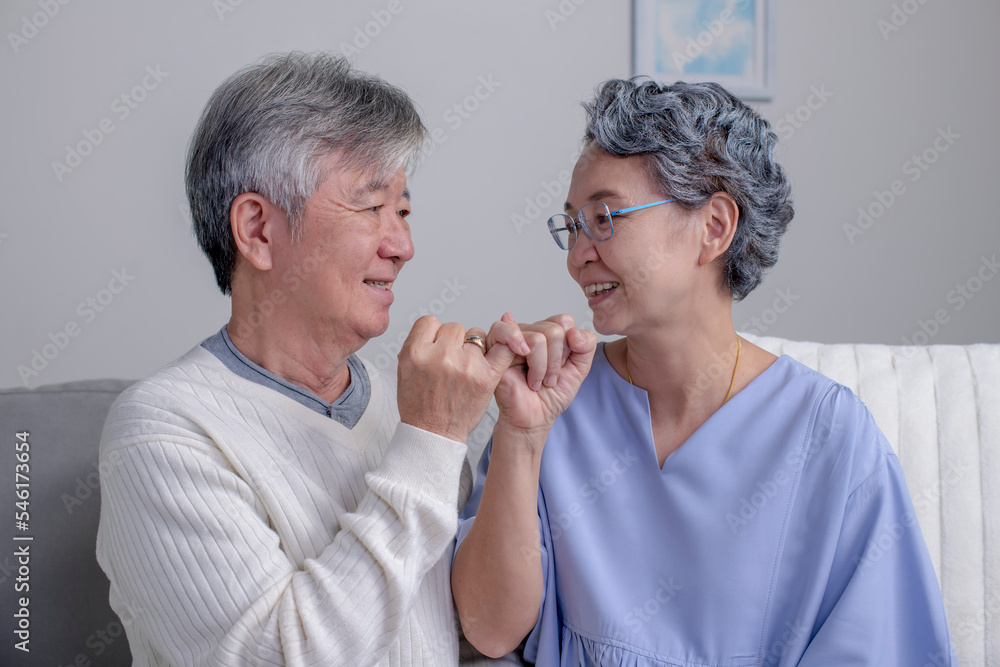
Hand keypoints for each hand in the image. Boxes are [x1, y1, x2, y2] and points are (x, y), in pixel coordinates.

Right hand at [397, 315, 527, 442]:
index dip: (434, 334)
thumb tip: (436, 326)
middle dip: (454, 342)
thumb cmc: (419, 405)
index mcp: (416, 352)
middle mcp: (441, 356)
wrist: (433, 434)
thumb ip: (418, 344)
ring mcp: (466, 366)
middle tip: (450, 363)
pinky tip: (512, 345)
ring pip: (476, 335)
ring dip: (473, 347)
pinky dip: (509, 342)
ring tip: (464, 368)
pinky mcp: (486, 377)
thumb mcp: (404, 369)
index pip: (430, 322)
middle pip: (455, 327)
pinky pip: (503, 347)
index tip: (435, 347)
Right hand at [488, 313, 596, 435]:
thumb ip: (586, 346)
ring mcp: (513, 339)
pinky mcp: (496, 348)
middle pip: (554, 329)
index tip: (562, 368)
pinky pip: (513, 335)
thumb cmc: (551, 396)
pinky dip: (526, 354)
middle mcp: (530, 332)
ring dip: (541, 367)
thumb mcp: (579, 369)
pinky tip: (524, 366)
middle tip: (548, 380)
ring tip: (535, 381)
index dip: (568, 347)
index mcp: (548, 334)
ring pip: (538, 337)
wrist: (533, 419)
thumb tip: (573, 331)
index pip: (564, 321)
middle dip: (556, 361)